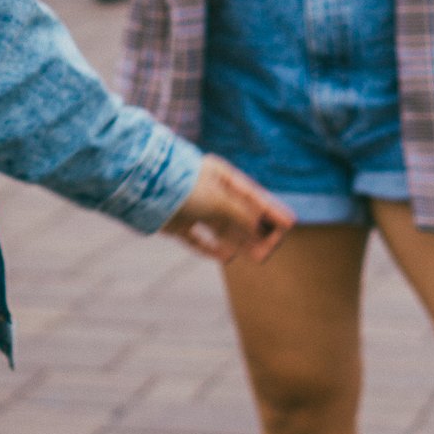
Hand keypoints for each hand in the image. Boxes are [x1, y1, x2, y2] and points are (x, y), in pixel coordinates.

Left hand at [162, 154, 294, 263]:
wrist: (144, 188)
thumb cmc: (185, 186)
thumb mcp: (219, 199)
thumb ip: (241, 214)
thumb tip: (259, 226)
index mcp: (220, 176)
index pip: (252, 194)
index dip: (271, 210)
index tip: (289, 224)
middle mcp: (208, 191)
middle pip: (238, 214)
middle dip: (256, 231)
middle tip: (271, 250)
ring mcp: (192, 207)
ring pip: (222, 228)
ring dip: (240, 241)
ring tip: (258, 257)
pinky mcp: (177, 223)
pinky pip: (198, 238)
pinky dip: (212, 248)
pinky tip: (226, 257)